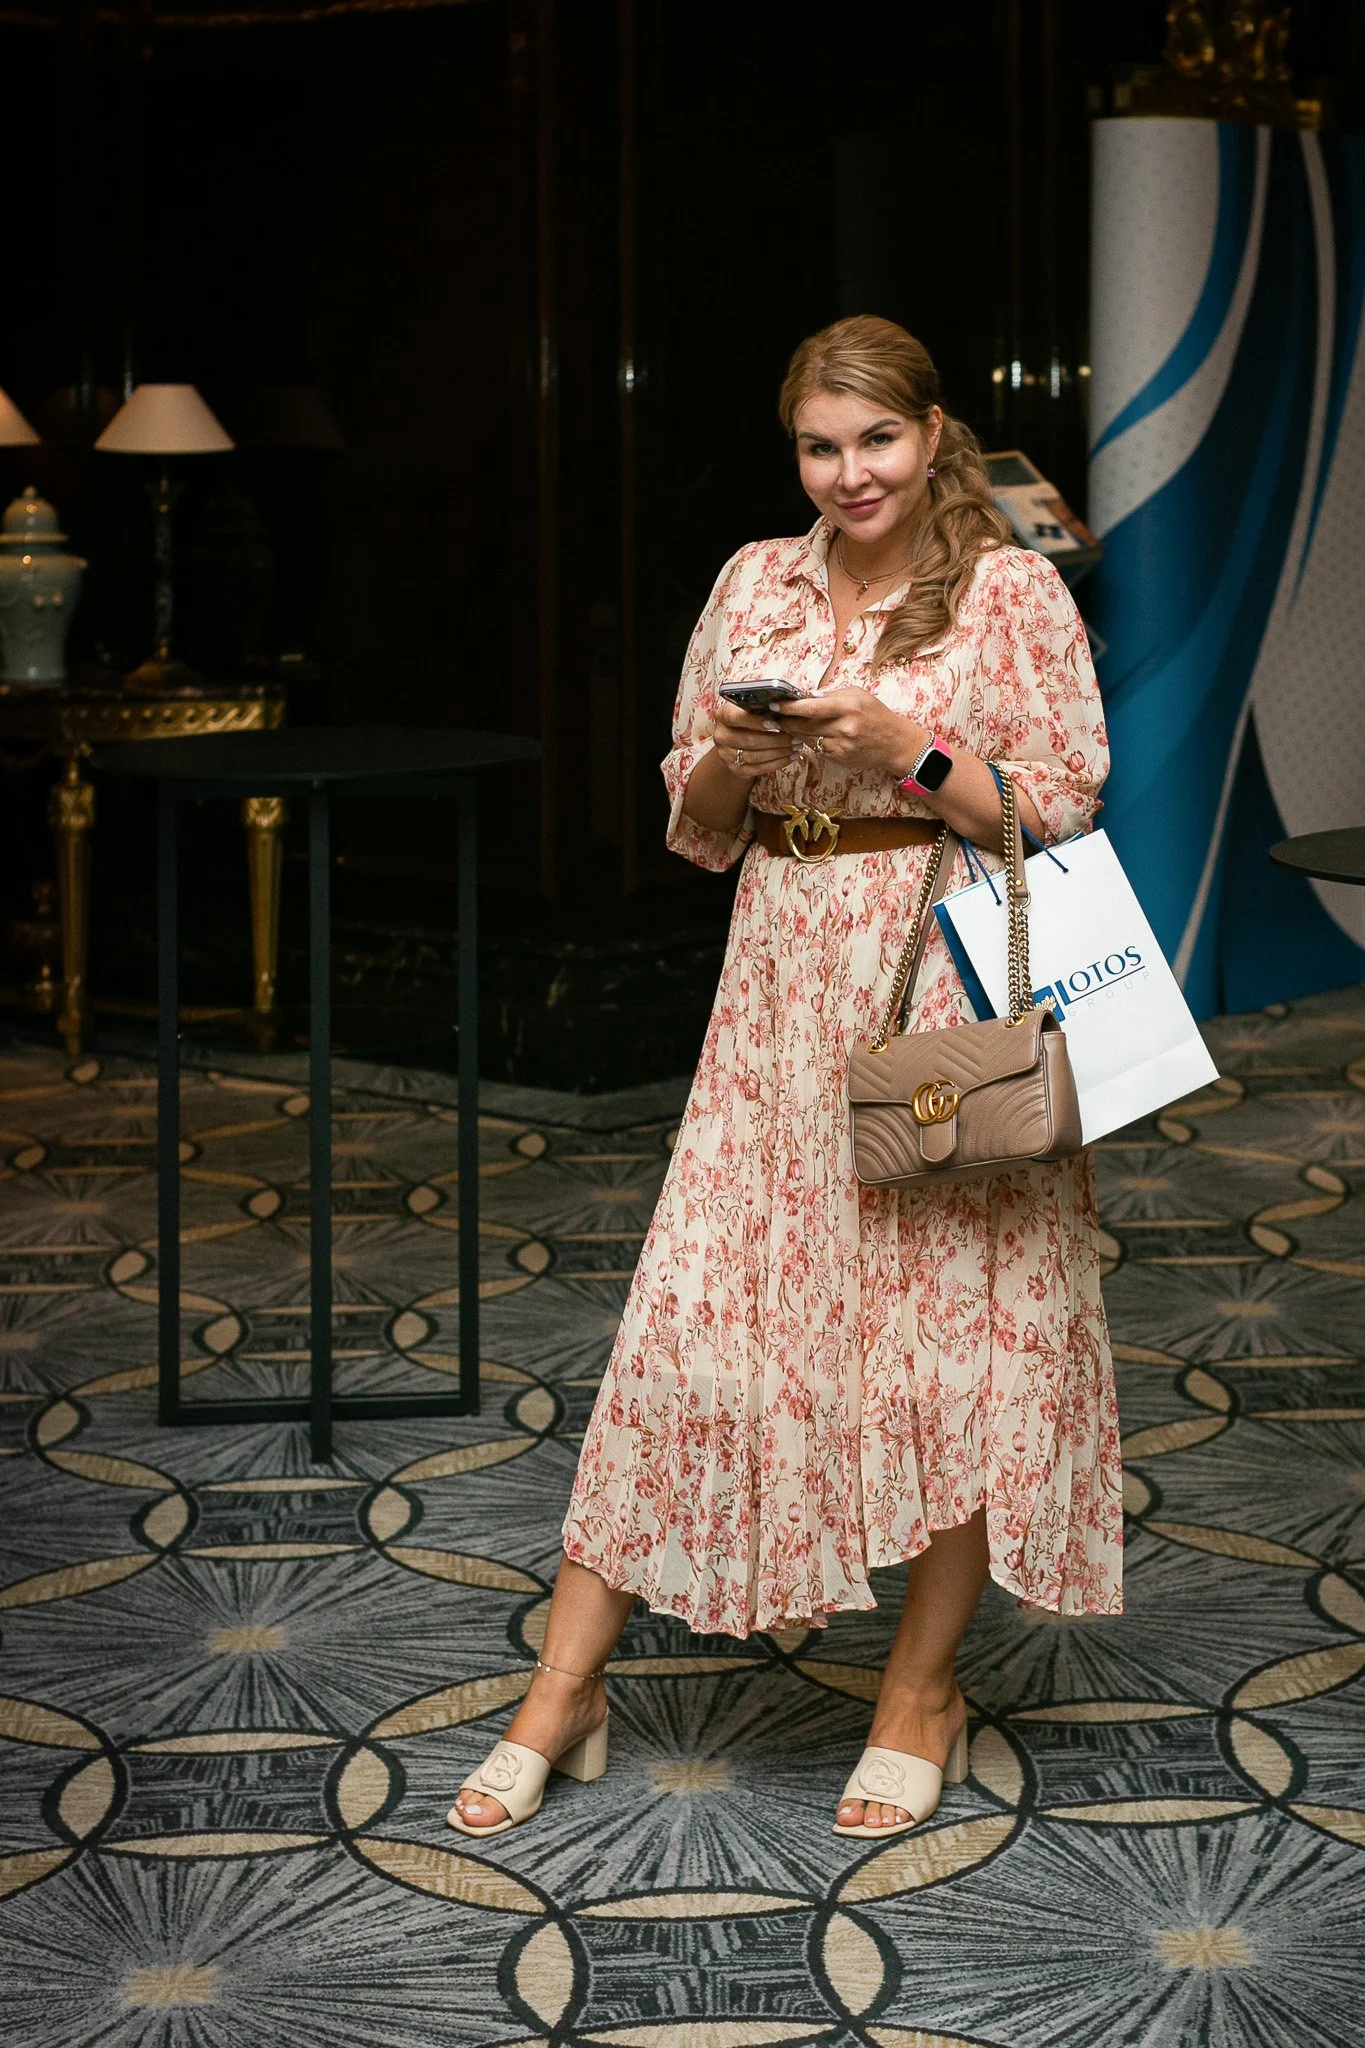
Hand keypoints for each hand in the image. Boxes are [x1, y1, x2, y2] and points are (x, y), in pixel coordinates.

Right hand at [708, 698, 795, 782]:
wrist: (738, 739)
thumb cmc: (750, 717)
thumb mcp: (752, 707)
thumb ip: (762, 706)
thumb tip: (784, 706)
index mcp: (723, 715)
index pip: (736, 717)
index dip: (756, 721)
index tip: (776, 724)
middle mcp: (721, 736)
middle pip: (748, 740)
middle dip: (775, 740)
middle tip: (795, 737)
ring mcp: (726, 755)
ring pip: (755, 756)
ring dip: (779, 752)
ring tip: (796, 747)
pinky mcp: (735, 769)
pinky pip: (758, 769)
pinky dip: (777, 764)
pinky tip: (790, 757)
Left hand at [777, 688, 926, 779]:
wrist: (895, 743)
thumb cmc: (876, 715)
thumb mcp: (858, 696)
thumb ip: (832, 695)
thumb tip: (806, 696)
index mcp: (849, 706)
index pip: (812, 707)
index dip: (790, 707)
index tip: (775, 705)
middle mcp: (845, 727)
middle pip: (805, 725)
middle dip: (787, 721)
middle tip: (774, 716)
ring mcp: (842, 745)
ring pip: (809, 738)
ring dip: (798, 732)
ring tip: (791, 724)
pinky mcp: (840, 758)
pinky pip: (818, 749)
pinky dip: (814, 742)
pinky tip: (816, 736)